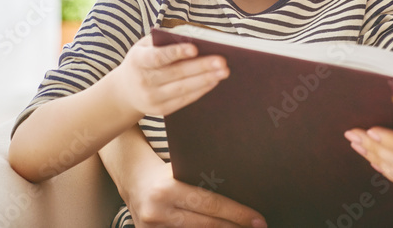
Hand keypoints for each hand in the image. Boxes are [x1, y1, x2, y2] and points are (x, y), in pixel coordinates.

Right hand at [113, 37, 228, 116]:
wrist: (125, 91)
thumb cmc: (142, 61)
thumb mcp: (145, 46)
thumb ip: (164, 41)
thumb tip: (193, 38)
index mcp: (138, 61)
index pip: (158, 57)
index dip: (176, 53)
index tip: (195, 48)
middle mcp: (144, 81)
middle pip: (176, 73)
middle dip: (201, 67)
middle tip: (222, 60)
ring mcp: (152, 98)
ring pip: (183, 88)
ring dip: (206, 79)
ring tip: (224, 71)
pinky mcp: (161, 110)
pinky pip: (184, 100)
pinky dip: (200, 90)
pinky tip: (213, 81)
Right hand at [126, 156, 266, 227]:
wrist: (133, 180)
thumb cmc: (165, 171)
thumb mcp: (182, 169)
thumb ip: (203, 179)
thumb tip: (241, 189)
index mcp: (167, 189)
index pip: (210, 205)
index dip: (237, 214)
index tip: (258, 220)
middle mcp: (157, 212)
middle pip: (206, 225)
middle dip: (235, 227)